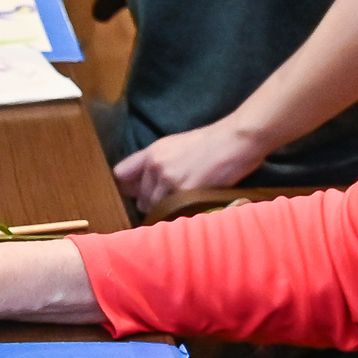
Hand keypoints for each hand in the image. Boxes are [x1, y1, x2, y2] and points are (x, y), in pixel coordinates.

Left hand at [114, 119, 270, 211]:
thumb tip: (146, 183)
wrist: (236, 140)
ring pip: (154, 209)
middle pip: (139, 198)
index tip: (136, 193)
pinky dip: (178, 216)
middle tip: (167, 205)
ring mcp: (170, 181)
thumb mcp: (176, 145)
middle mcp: (156, 166)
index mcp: (152, 153)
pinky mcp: (186, 194)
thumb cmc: (211, 143)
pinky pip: (172, 214)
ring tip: (179, 209)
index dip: (128, 187)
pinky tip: (189, 210)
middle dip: (150, 204)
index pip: (121, 175)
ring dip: (164, 212)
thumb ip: (158, 162)